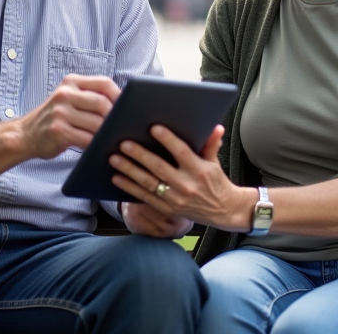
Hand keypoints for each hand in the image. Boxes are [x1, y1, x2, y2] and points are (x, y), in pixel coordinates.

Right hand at [19, 74, 119, 159]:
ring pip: (96, 123)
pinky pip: (86, 139)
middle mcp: (65, 94)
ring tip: (111, 138)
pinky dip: (96, 144)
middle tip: (121, 127)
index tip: (127, 107)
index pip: (104, 83)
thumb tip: (124, 105)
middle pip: (102, 103)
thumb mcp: (68, 99)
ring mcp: (60, 112)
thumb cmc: (54, 118)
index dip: (120, 95)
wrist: (25, 135)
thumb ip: (90, 97)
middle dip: (115, 117)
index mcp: (71, 82)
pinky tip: (98, 147)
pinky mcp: (58, 131)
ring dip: (106, 133)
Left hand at [110, 125, 253, 232]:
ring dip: (129, 170)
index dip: (168, 140)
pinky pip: (145, 197)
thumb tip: (215, 127)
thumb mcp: (215, 162)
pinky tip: (117, 178)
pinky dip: (129, 187)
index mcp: (199, 170)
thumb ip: (211, 144)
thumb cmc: (217, 182)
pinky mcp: (167, 208)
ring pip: (148, 183)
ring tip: (114, 159)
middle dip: (140, 155)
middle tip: (124, 143)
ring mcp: (175, 199)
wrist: (223, 211)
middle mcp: (186, 185)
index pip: (182, 152)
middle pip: (159, 168)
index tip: (154, 128)